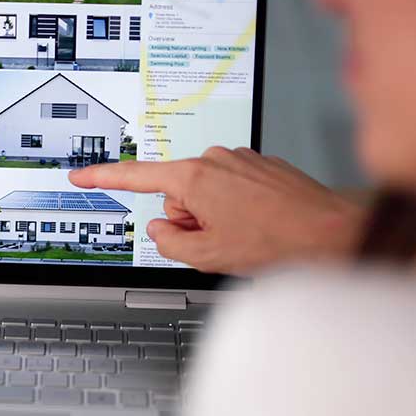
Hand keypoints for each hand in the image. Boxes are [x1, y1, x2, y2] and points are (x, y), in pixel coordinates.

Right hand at [70, 148, 364, 274]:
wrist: (334, 233)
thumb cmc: (280, 243)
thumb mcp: (208, 256)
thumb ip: (168, 241)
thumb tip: (162, 228)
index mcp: (196, 177)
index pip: (136, 177)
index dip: (103, 178)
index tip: (81, 176)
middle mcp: (217, 159)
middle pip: (177, 193)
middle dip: (188, 218)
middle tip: (217, 241)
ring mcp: (242, 159)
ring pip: (207, 192)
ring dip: (215, 215)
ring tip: (247, 235)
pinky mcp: (262, 165)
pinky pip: (233, 188)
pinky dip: (238, 208)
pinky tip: (261, 225)